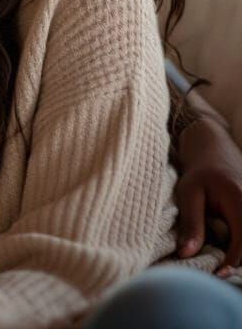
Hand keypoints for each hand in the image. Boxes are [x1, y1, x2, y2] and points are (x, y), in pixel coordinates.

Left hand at [174, 116, 241, 275]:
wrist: (215, 149)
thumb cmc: (199, 171)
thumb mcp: (188, 193)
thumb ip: (191, 223)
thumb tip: (186, 254)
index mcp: (241, 202)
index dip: (232, 262)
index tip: (217, 273)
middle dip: (238, 260)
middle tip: (219, 270)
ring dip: (240, 252)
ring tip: (223, 260)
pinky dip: (240, 243)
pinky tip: (229, 248)